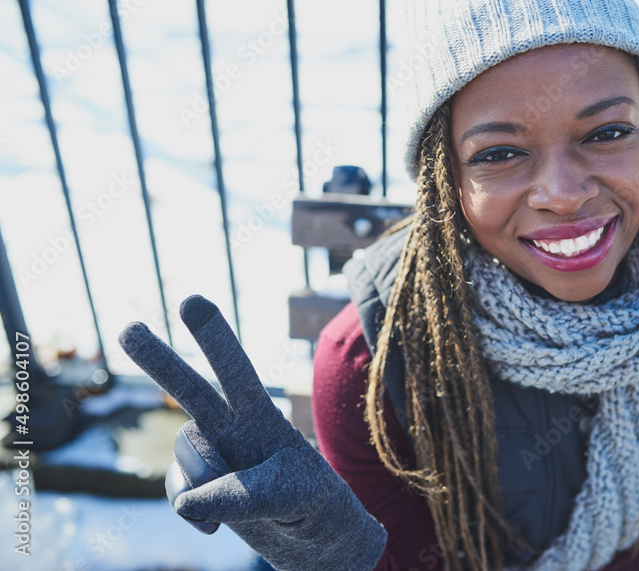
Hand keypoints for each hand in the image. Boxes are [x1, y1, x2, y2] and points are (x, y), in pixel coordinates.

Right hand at [119, 294, 386, 570]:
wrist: (309, 534)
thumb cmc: (312, 501)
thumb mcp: (293, 494)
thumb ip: (242, 495)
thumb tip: (187, 502)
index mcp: (261, 413)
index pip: (235, 369)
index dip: (214, 338)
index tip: (192, 302)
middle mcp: (230, 424)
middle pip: (188, 389)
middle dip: (157, 360)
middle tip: (128, 328)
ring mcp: (211, 454)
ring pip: (184, 455)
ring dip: (204, 481)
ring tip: (240, 497)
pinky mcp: (198, 485)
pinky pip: (178, 494)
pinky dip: (194, 512)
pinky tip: (214, 526)